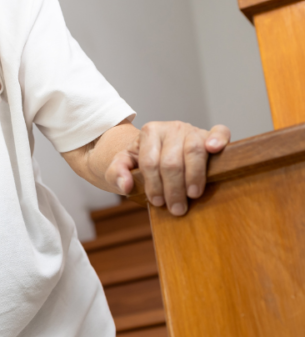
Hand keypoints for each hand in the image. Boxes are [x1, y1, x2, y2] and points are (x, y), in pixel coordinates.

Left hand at [108, 121, 230, 215]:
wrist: (156, 150)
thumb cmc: (141, 161)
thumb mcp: (123, 165)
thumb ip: (116, 173)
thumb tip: (125, 185)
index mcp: (149, 132)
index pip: (150, 162)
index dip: (153, 185)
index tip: (157, 202)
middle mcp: (171, 128)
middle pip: (172, 161)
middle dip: (173, 188)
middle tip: (176, 208)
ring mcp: (192, 130)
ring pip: (194, 151)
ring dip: (194, 176)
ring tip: (192, 195)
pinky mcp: (209, 134)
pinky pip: (220, 131)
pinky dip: (218, 139)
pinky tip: (214, 149)